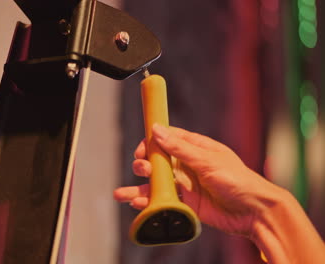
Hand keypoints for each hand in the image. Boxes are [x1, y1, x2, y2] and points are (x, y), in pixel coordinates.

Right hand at [114, 124, 282, 236]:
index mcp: (195, 148)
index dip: (150, 141)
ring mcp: (185, 184)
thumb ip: (180, 148)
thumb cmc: (238, 180)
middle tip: (143, 170)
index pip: (166, 138)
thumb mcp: (208, 160)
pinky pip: (162, 201)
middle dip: (144, 165)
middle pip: (156, 161)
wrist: (254, 212)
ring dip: (138, 187)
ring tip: (122, 194)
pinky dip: (149, 203)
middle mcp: (187, 164)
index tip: (140, 148)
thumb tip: (156, 130)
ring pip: (155, 184)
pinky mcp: (185, 203)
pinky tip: (137, 204)